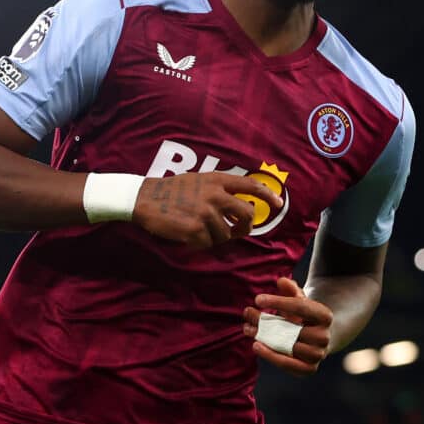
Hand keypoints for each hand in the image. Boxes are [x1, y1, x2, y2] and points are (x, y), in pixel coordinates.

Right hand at [133, 172, 282, 247]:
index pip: (251, 186)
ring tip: (200, 229)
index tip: (278, 203)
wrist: (145, 198)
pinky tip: (189, 234)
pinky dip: (201, 243)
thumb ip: (219, 189)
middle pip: (247, 215)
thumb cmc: (172, 190)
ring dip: (216, 236)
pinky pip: (209, 243)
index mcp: (217, 180)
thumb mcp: (199, 180)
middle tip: (238, 230)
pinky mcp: (196, 230)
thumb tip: (240, 205)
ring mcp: (207, 213)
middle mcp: (216, 195)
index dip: (268, 195)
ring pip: (227, 234)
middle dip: (245, 226)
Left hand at [242, 277, 332, 375]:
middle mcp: (324, 336)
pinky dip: (271, 356)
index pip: (300, 307)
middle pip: (291, 329)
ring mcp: (318, 354)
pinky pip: (288, 364)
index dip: (278, 302)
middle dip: (266, 320)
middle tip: (248, 312)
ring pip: (288, 346)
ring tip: (248, 329)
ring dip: (265, 338)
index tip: (258, 299)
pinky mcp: (309, 369)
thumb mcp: (300, 299)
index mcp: (324, 315)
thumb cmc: (304, 315)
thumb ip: (291, 289)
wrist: (318, 338)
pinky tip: (256, 345)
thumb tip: (282, 281)